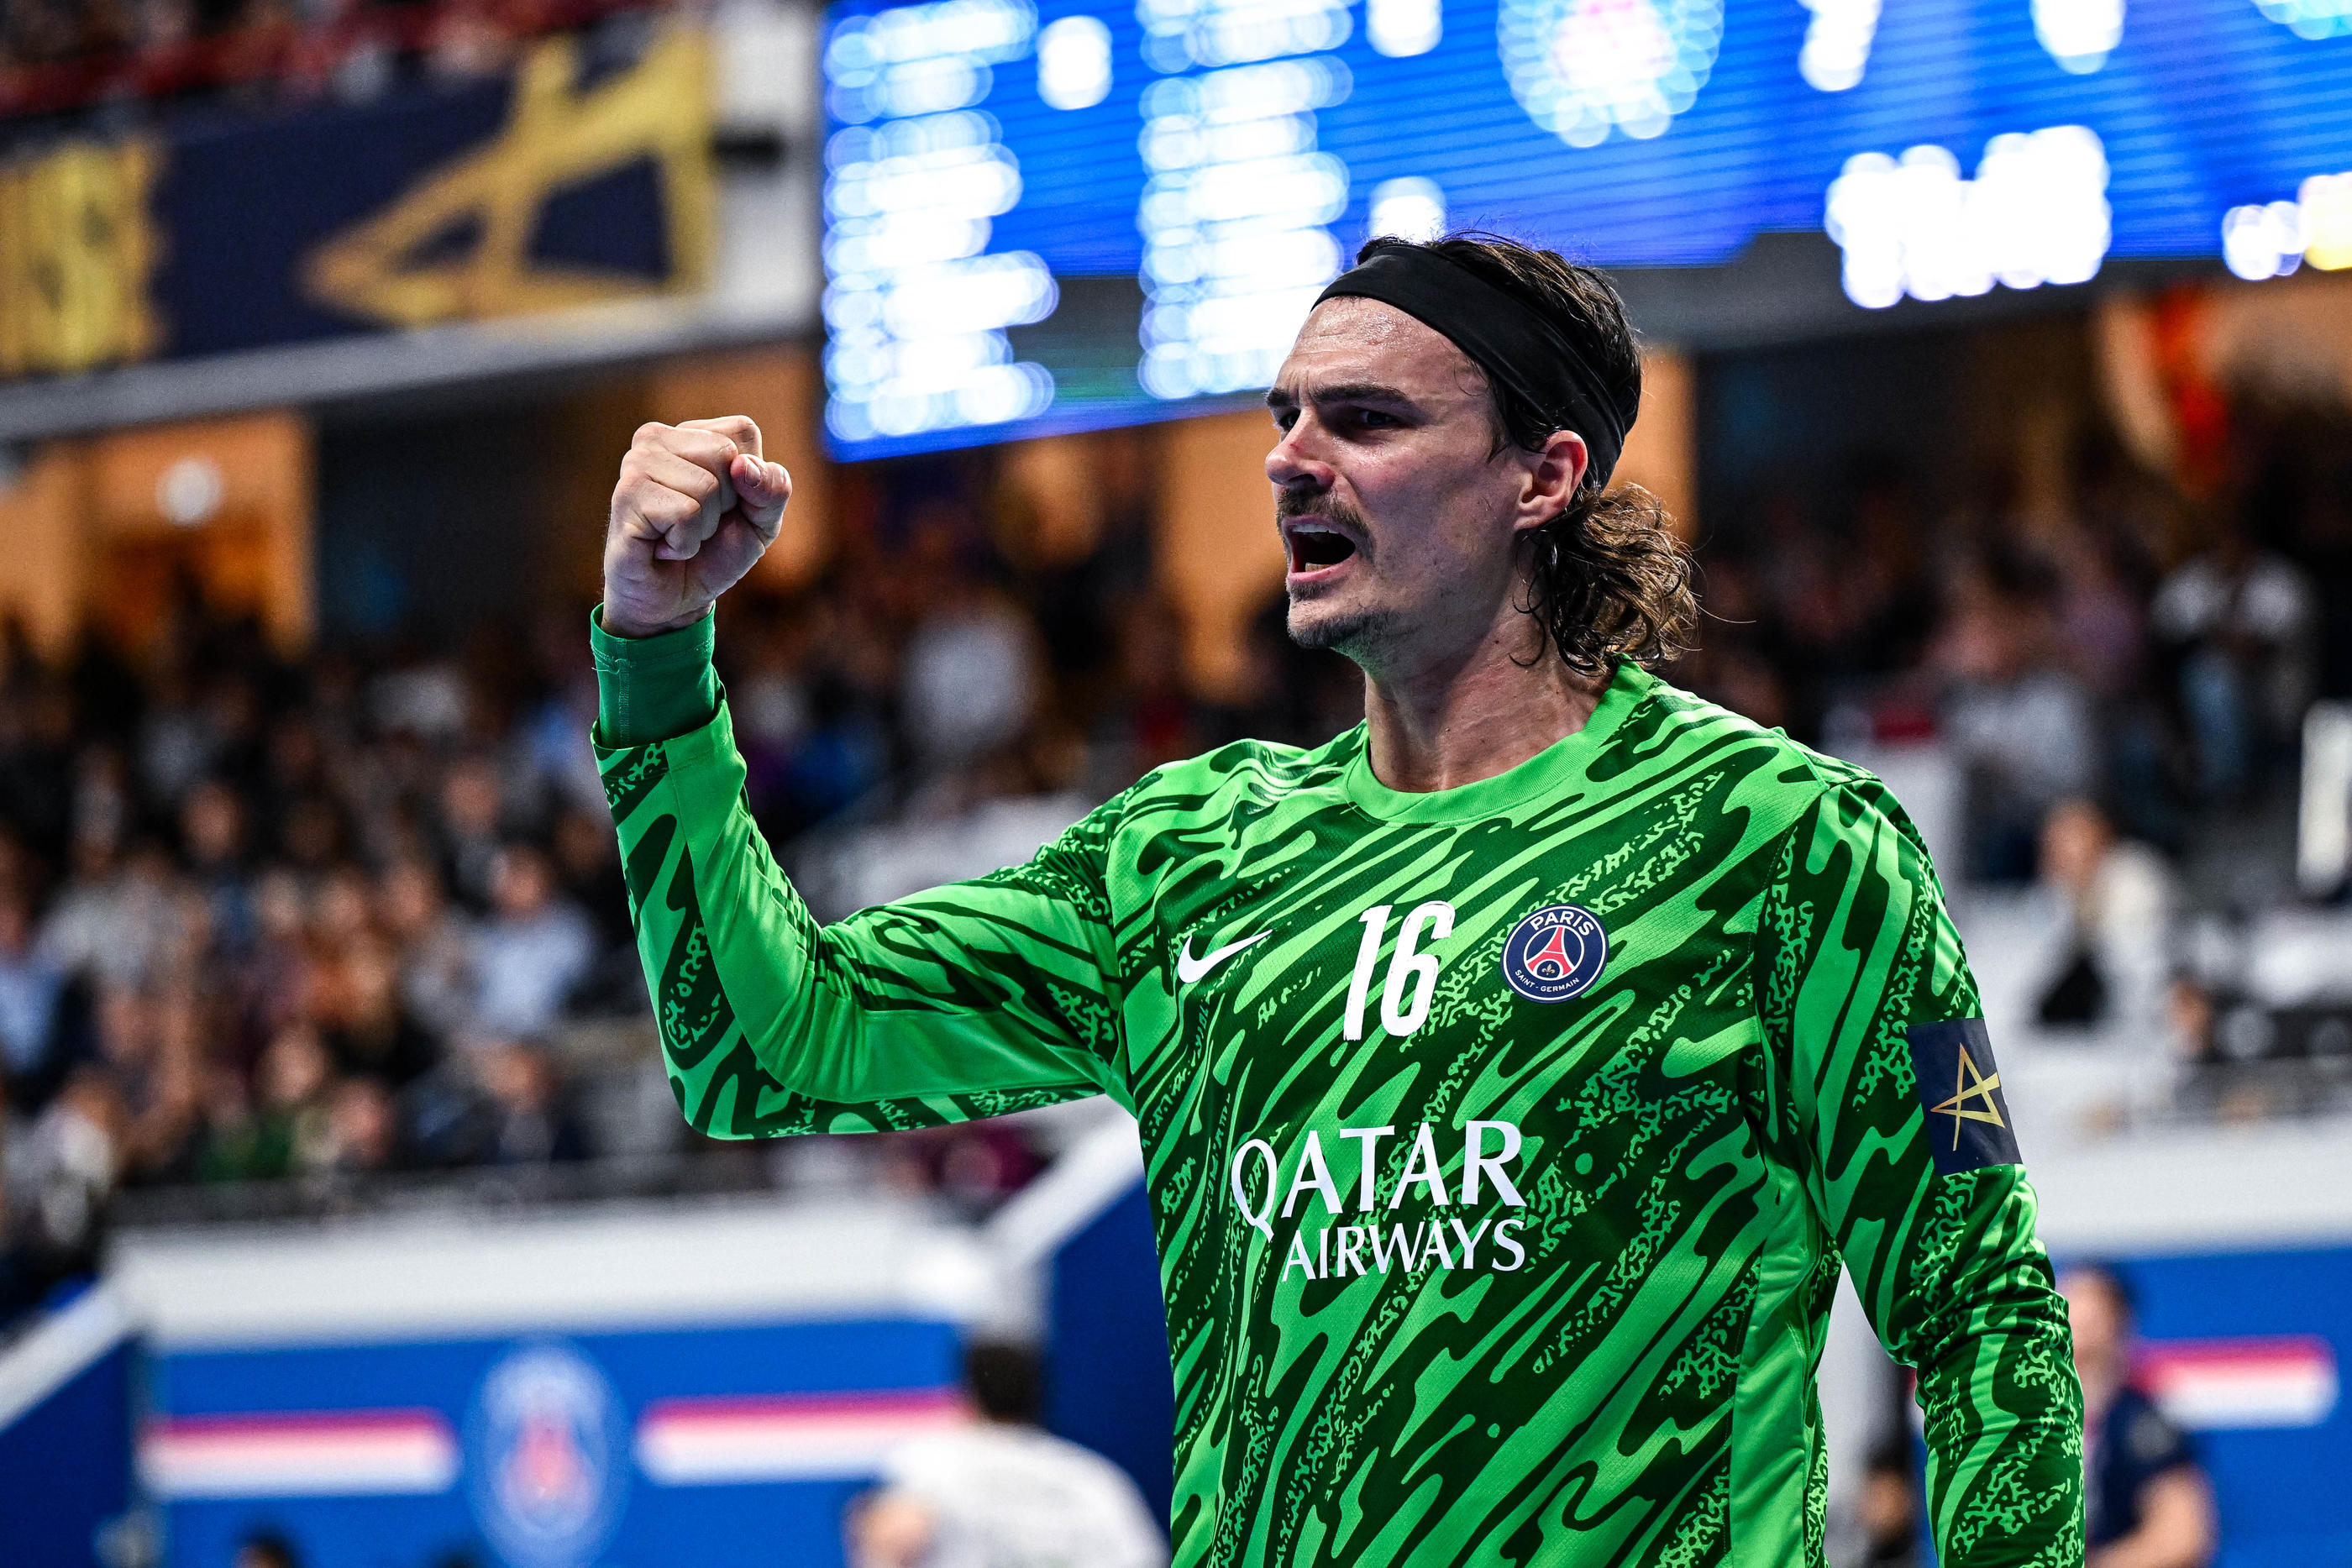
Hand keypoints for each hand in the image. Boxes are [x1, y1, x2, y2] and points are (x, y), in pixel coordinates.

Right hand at [602, 415, 792, 637]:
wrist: (674, 601)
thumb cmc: (715, 553)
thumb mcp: (762, 521)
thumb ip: (772, 489)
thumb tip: (743, 466)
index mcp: (691, 433)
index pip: (742, 432)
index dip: (749, 480)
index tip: (725, 506)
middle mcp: (656, 438)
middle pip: (725, 457)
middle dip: (724, 505)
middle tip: (697, 524)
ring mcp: (636, 465)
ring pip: (706, 486)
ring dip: (702, 527)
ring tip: (677, 535)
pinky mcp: (626, 496)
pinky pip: (685, 513)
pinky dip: (685, 543)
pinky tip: (663, 547)